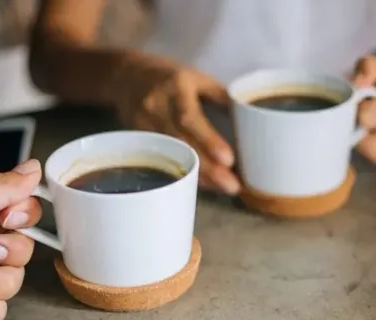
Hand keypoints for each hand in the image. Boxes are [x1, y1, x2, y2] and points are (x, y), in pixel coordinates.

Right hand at [114, 55, 240, 194]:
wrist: (126, 76)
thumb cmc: (171, 78)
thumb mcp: (197, 78)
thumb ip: (221, 97)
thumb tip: (249, 123)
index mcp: (175, 86)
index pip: (189, 117)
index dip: (208, 139)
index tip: (229, 159)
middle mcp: (156, 105)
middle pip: (181, 142)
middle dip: (208, 167)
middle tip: (232, 186)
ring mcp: (142, 124)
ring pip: (171, 156)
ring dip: (199, 175)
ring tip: (223, 188)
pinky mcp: (137, 139)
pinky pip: (162, 161)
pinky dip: (185, 173)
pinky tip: (203, 184)